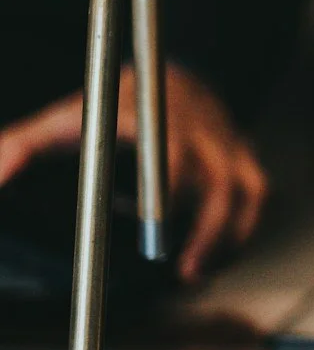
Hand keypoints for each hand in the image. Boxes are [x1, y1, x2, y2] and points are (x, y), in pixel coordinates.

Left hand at [0, 64, 267, 282]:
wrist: (176, 75)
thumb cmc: (111, 106)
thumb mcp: (61, 119)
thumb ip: (22, 147)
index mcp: (147, 113)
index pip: (161, 147)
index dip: (163, 186)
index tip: (150, 226)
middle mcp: (194, 126)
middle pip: (213, 175)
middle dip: (202, 225)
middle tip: (180, 269)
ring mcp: (225, 142)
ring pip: (242, 190)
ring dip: (225, 236)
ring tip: (195, 274)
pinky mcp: (243, 158)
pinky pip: (254, 198)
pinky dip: (240, 232)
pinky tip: (216, 258)